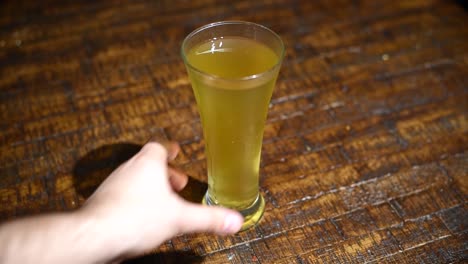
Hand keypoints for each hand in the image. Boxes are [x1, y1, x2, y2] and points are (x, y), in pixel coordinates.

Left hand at [80, 141, 243, 259]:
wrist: (93, 236)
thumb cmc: (133, 219)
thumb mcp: (180, 219)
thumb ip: (209, 218)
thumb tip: (235, 220)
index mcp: (147, 164)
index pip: (159, 147)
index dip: (170, 149)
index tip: (176, 149)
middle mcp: (128, 170)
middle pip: (147, 164)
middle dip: (164, 174)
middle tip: (177, 183)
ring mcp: (113, 187)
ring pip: (135, 181)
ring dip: (150, 189)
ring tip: (164, 204)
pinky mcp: (103, 205)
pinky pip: (123, 198)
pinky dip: (136, 204)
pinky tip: (144, 220)